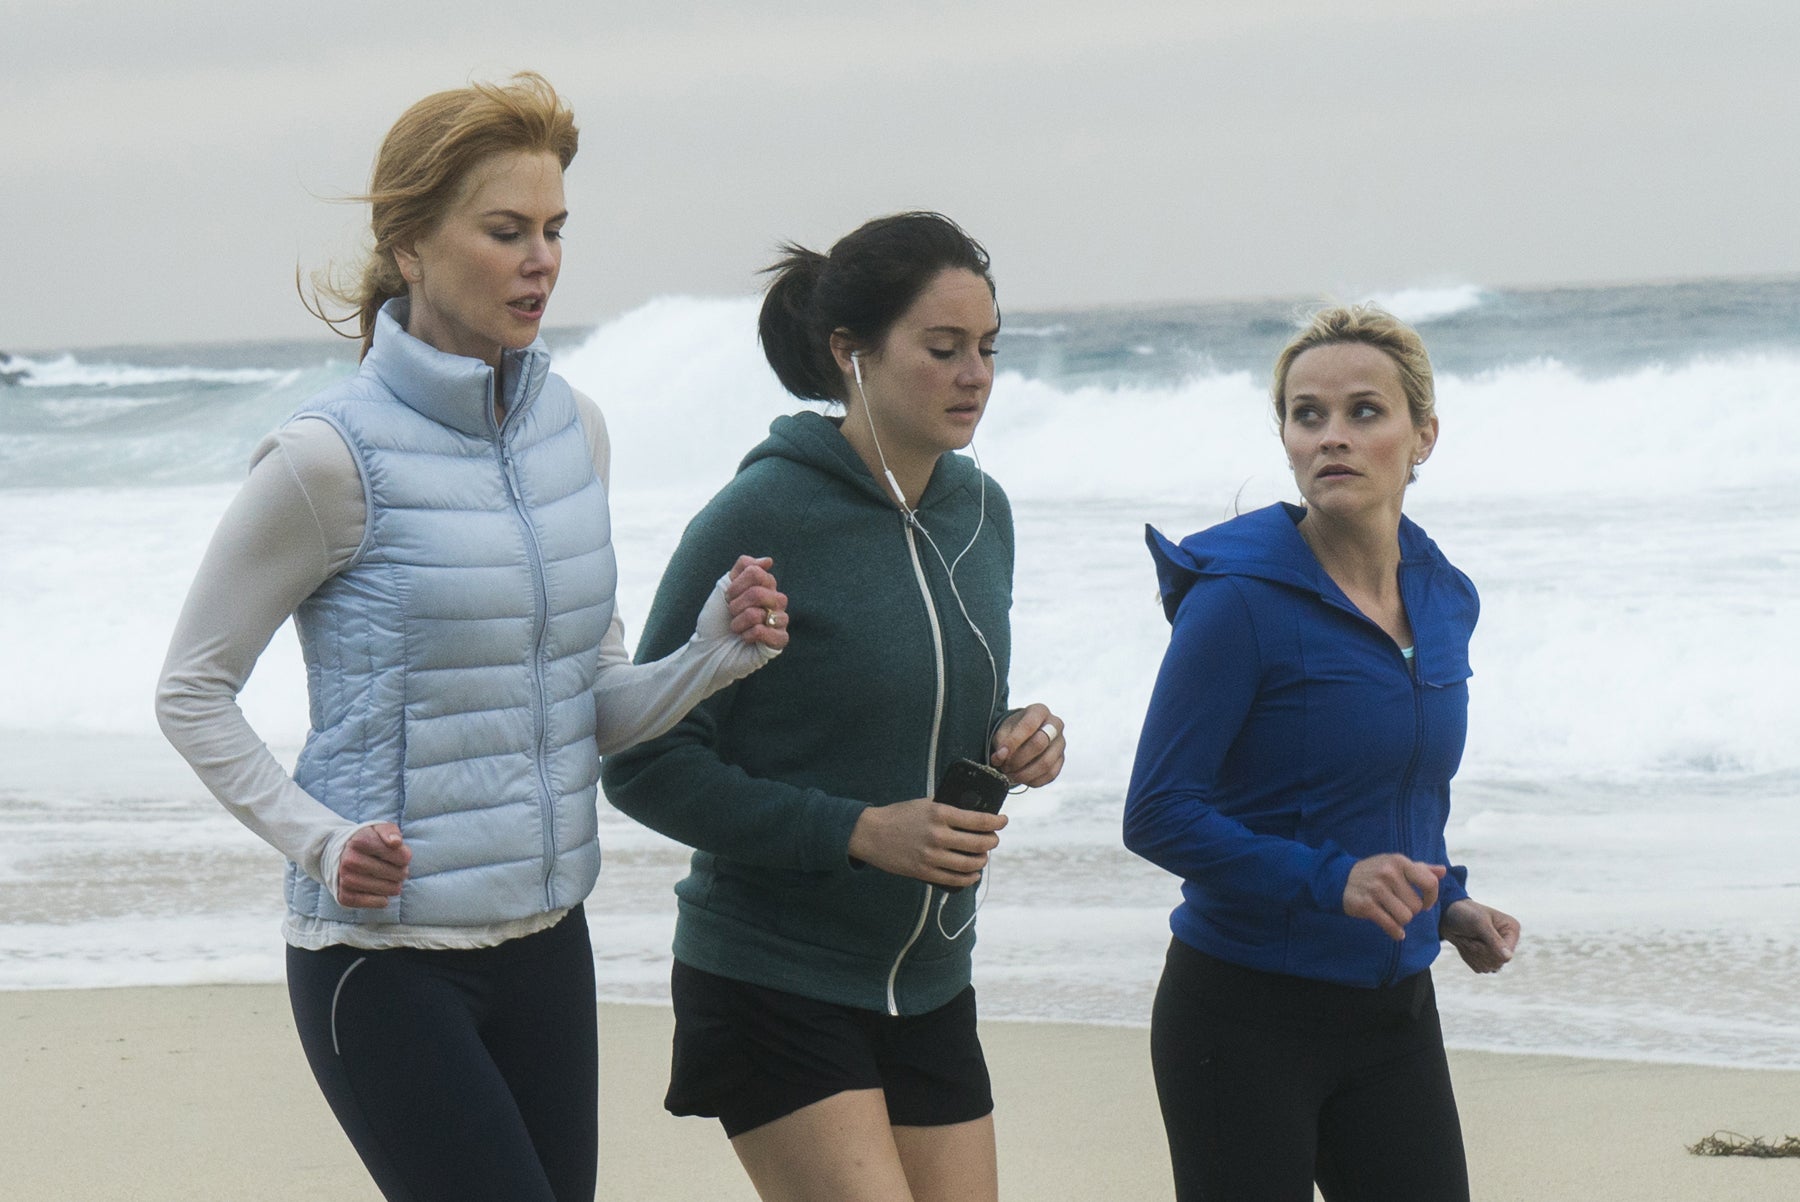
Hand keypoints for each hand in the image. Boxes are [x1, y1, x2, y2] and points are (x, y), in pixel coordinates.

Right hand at [336, 822, 410, 908]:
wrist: (339, 856)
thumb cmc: (367, 842)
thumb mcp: (379, 829)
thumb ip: (390, 831)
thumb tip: (396, 842)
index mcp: (360, 842)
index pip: (402, 857)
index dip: (406, 857)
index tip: (400, 855)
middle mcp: (350, 860)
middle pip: (397, 874)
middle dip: (401, 872)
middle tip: (395, 869)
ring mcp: (346, 879)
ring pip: (388, 890)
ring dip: (394, 886)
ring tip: (389, 879)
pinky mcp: (344, 896)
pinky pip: (376, 903)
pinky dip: (383, 899)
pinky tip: (381, 892)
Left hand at [725, 555, 788, 650]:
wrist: (707, 649)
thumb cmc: (716, 621)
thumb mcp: (724, 588)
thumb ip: (743, 568)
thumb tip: (768, 561)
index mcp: (764, 587)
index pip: (758, 573)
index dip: (737, 585)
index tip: (727, 597)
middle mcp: (775, 602)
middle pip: (761, 592)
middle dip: (738, 604)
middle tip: (732, 614)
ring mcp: (779, 621)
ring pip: (764, 613)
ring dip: (742, 621)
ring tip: (736, 629)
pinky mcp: (778, 641)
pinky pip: (771, 632)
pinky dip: (751, 635)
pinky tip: (745, 639)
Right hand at [846, 797, 1007, 887]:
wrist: (870, 833)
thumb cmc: (898, 815)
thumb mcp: (925, 804)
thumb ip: (947, 808)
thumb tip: (972, 813)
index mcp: (940, 813)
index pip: (979, 820)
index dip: (997, 822)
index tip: (1003, 821)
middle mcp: (938, 835)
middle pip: (979, 843)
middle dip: (992, 841)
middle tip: (993, 839)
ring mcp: (932, 856)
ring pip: (970, 863)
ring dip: (982, 860)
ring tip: (984, 856)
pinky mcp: (924, 872)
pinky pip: (955, 879)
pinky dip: (969, 877)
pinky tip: (973, 873)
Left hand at [989, 703, 1064, 787]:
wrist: (1023, 737)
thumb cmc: (1012, 731)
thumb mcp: (1003, 731)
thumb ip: (1001, 743)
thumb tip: (1000, 758)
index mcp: (1040, 711)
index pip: (1029, 725)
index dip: (1013, 742)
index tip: (1000, 754)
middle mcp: (1055, 725)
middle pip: (1040, 744)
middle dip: (1019, 759)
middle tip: (1004, 766)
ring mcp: (1061, 743)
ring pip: (1046, 763)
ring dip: (1025, 773)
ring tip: (1010, 775)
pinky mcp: (1061, 760)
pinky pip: (1050, 775)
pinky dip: (1033, 780)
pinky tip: (1020, 778)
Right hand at [1342, 853, 1445, 940]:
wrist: (1339, 878)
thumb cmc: (1374, 872)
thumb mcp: (1395, 864)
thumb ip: (1421, 869)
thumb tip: (1443, 871)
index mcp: (1399, 862)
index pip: (1430, 883)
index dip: (1431, 898)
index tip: (1425, 904)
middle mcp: (1388, 873)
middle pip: (1416, 906)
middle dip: (1411, 911)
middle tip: (1399, 907)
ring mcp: (1376, 889)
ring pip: (1406, 917)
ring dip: (1401, 921)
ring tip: (1392, 914)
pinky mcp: (1366, 905)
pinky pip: (1391, 926)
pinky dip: (1396, 932)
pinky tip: (1395, 931)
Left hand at [1440, 898, 1519, 972]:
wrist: (1448, 916)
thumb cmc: (1464, 914)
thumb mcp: (1478, 923)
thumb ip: (1494, 940)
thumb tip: (1508, 958)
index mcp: (1512, 930)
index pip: (1507, 954)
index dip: (1489, 950)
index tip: (1476, 937)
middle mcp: (1508, 942)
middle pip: (1498, 963)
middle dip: (1479, 951)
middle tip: (1470, 936)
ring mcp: (1498, 952)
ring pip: (1488, 968)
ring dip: (1472, 954)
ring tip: (1467, 939)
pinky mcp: (1487, 958)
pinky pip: (1480, 968)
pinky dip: (1469, 958)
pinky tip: (1466, 945)